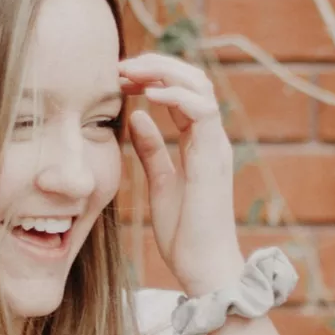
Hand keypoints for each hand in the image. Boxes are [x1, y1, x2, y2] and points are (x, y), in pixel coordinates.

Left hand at [119, 53, 244, 297]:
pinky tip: (149, 95)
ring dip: (164, 73)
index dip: (152, 78)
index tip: (118, 78)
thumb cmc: (185, 235)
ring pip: (200, 87)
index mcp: (200, 144)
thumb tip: (135, 116)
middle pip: (193, 80)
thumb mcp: (159, 184)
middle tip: (121, 67)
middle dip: (157, 66)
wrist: (204, 268)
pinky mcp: (213, 159)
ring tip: (131, 73)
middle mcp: (212, 140)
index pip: (181, 93)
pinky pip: (201, 112)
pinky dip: (176, 96)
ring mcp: (215, 147)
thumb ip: (151, 151)